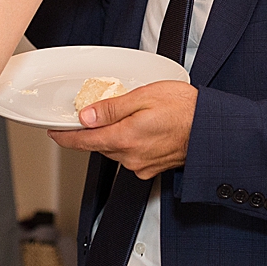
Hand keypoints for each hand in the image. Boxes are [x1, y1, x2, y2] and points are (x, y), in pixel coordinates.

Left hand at [48, 81, 196, 179]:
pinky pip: (129, 155)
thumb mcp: (144, 96)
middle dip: (92, 130)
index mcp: (125, 138)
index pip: (83, 141)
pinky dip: (127, 142)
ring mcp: (141, 165)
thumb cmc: (186, 109)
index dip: (65, 136)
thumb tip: (86, 116)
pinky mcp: (151, 168)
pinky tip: (140, 128)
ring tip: (125, 115)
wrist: (212, 130)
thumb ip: (112, 108)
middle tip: (95, 110)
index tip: (54, 131)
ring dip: (112, 135)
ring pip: (114, 149)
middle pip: (98, 145)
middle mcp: (130, 157)